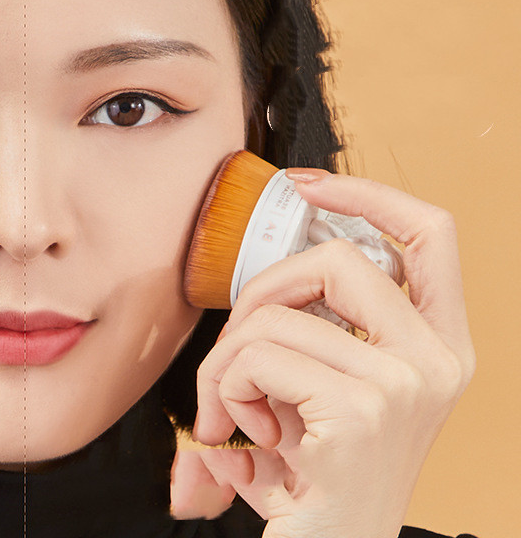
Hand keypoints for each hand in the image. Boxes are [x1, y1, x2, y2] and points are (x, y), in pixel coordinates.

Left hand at [190, 169, 475, 537]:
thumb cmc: (322, 476)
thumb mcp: (333, 389)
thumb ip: (320, 326)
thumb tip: (273, 264)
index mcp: (437, 345)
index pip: (428, 234)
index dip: (368, 193)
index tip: (308, 186)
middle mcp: (433, 361)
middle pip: (338, 258)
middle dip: (263, 287)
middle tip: (239, 341)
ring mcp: (402, 385)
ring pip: (276, 314)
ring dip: (228, 358)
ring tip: (234, 407)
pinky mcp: (357, 412)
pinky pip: (256, 356)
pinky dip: (226, 386)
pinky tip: (242, 432)